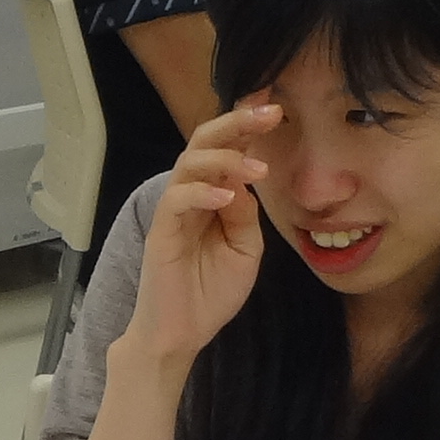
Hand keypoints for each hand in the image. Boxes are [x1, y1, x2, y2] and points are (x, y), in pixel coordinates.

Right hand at [124, 100, 279, 370]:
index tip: (278, 106)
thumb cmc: (211, 293)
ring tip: (257, 169)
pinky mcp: (161, 232)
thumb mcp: (244, 250)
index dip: (248, 126)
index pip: (228, 150)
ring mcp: (175, 212)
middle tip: (269, 112)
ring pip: (189, 163)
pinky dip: (202, 193)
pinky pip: (177, 199)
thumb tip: (245, 182)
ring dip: (225, 159)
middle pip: (204, 142)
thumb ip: (246, 215)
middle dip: (237, 123)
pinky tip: (226, 198)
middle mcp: (192, 195)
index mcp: (213, 196)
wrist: (181, 333)